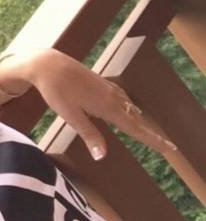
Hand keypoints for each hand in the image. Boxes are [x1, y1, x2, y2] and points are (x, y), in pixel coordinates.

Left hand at [23, 48, 177, 160]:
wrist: (48, 64)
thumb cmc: (56, 90)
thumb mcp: (70, 115)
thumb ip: (89, 134)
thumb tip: (103, 156)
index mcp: (107, 107)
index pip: (135, 129)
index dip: (152, 140)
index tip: (170, 149)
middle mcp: (112, 97)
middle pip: (136, 119)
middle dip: (149, 133)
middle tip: (165, 146)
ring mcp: (107, 88)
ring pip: (129, 108)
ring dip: (139, 121)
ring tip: (148, 132)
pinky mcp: (101, 82)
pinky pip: (122, 98)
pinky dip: (129, 108)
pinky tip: (127, 109)